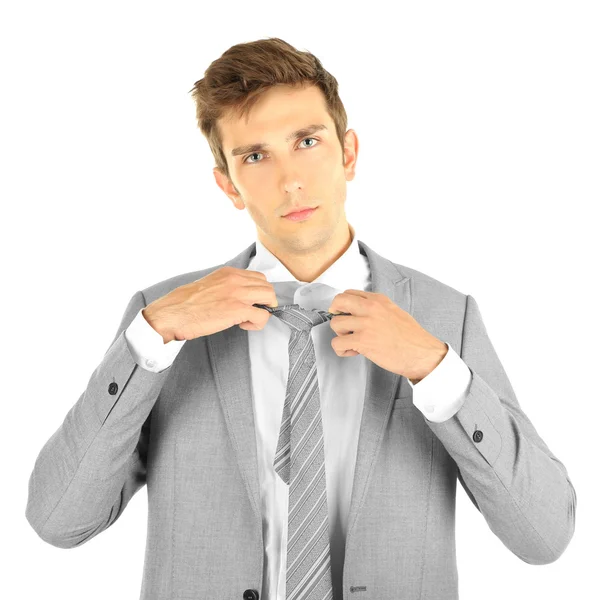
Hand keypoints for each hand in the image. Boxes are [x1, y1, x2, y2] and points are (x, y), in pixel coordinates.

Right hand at [142, 267, 277, 342]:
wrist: (172, 314)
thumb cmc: (185, 304)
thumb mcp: (209, 285)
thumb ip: (226, 287)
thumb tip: (237, 297)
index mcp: (228, 273)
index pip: (258, 278)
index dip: (257, 292)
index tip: (250, 302)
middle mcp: (236, 280)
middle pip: (267, 287)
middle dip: (264, 302)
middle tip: (251, 312)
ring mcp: (238, 294)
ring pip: (270, 298)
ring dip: (263, 311)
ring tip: (246, 319)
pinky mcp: (238, 310)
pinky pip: (263, 316)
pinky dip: (257, 323)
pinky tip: (242, 325)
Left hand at [328, 289, 447, 380]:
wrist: (422, 353)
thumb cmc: (411, 337)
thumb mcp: (394, 311)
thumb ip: (376, 308)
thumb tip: (359, 311)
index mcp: (378, 300)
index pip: (349, 293)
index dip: (343, 305)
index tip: (346, 314)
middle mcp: (371, 308)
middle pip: (338, 301)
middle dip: (335, 313)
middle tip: (343, 325)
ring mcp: (365, 324)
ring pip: (335, 324)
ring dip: (340, 335)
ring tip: (353, 341)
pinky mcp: (362, 341)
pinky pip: (337, 343)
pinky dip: (342, 350)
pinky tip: (354, 351)